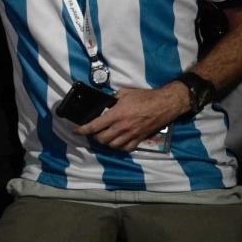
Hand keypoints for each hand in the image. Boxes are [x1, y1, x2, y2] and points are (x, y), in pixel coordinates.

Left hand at [75, 83, 189, 151]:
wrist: (165, 104)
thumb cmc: (145, 97)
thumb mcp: (125, 93)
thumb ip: (113, 99)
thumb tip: (106, 103)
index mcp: (116, 115)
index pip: (94, 126)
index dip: (82, 130)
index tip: (76, 131)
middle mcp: (122, 127)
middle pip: (102, 139)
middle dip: (94, 136)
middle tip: (94, 131)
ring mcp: (131, 135)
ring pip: (113, 146)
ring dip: (106, 142)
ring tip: (105, 136)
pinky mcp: (140, 139)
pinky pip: (126, 148)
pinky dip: (119, 147)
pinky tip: (118, 141)